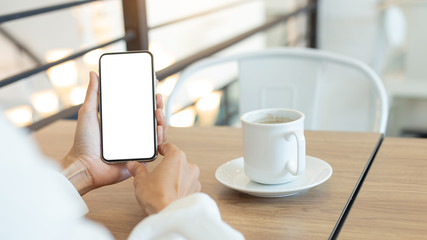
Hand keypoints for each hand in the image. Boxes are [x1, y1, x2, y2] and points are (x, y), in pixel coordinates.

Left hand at [62, 72, 166, 194]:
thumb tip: (93, 74)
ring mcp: (136, 146)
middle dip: (158, 108)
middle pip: (150, 120)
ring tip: (159, 113)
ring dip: (161, 122)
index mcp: (121, 124)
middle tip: (158, 99)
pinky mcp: (139, 159)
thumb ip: (92, 94)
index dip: (148, 100)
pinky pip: (154, 150)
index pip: (139, 110)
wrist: (84, 166)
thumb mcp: (88, 113)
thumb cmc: (83, 142)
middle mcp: (130, 134)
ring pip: (155, 133)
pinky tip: (160, 131)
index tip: (153, 90)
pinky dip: (159, 140)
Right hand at [127, 143, 200, 214]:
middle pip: (178, 160)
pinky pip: (188, 185)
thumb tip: (134, 166)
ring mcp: (194, 180)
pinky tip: (171, 193)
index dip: (162, 148)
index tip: (159, 149)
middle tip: (158, 171)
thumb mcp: (141, 180)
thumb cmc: (158, 197)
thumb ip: (138, 170)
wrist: (169, 214)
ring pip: (184, 173)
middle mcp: (189, 166)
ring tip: (164, 185)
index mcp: (176, 158)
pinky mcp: (196, 192)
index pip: (169, 147)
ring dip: (176, 177)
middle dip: (169, 165)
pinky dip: (181, 187)